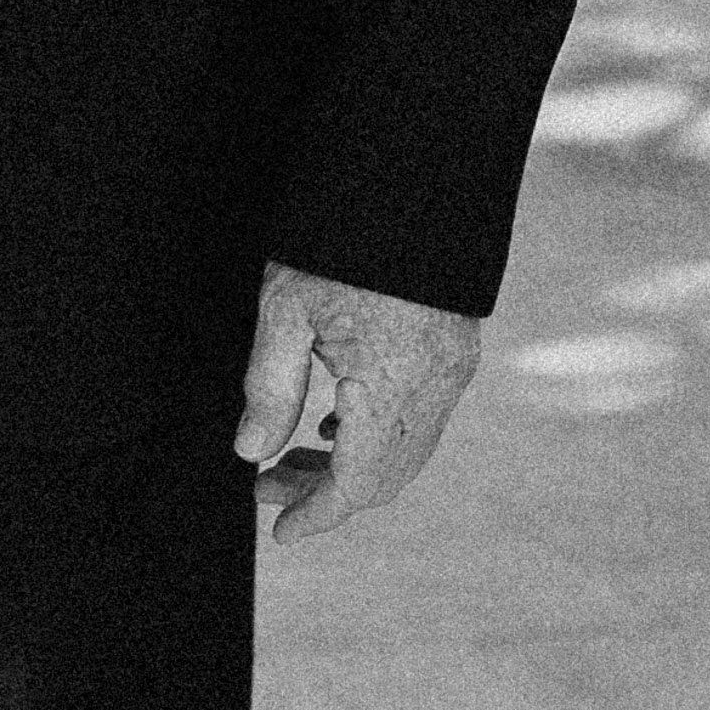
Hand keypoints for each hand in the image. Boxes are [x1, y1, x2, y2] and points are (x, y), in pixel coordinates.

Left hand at [237, 263, 482, 545]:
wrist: (410, 178)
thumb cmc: (336, 240)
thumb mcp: (283, 310)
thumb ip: (269, 388)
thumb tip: (251, 452)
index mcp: (391, 384)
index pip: (357, 483)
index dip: (317, 514)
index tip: (279, 532)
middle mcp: (434, 386)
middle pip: (385, 476)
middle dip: (325, 493)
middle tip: (267, 487)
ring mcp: (454, 369)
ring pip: (407, 451)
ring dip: (352, 466)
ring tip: (290, 458)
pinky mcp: (458, 350)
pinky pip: (423, 418)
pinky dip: (379, 436)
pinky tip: (336, 423)